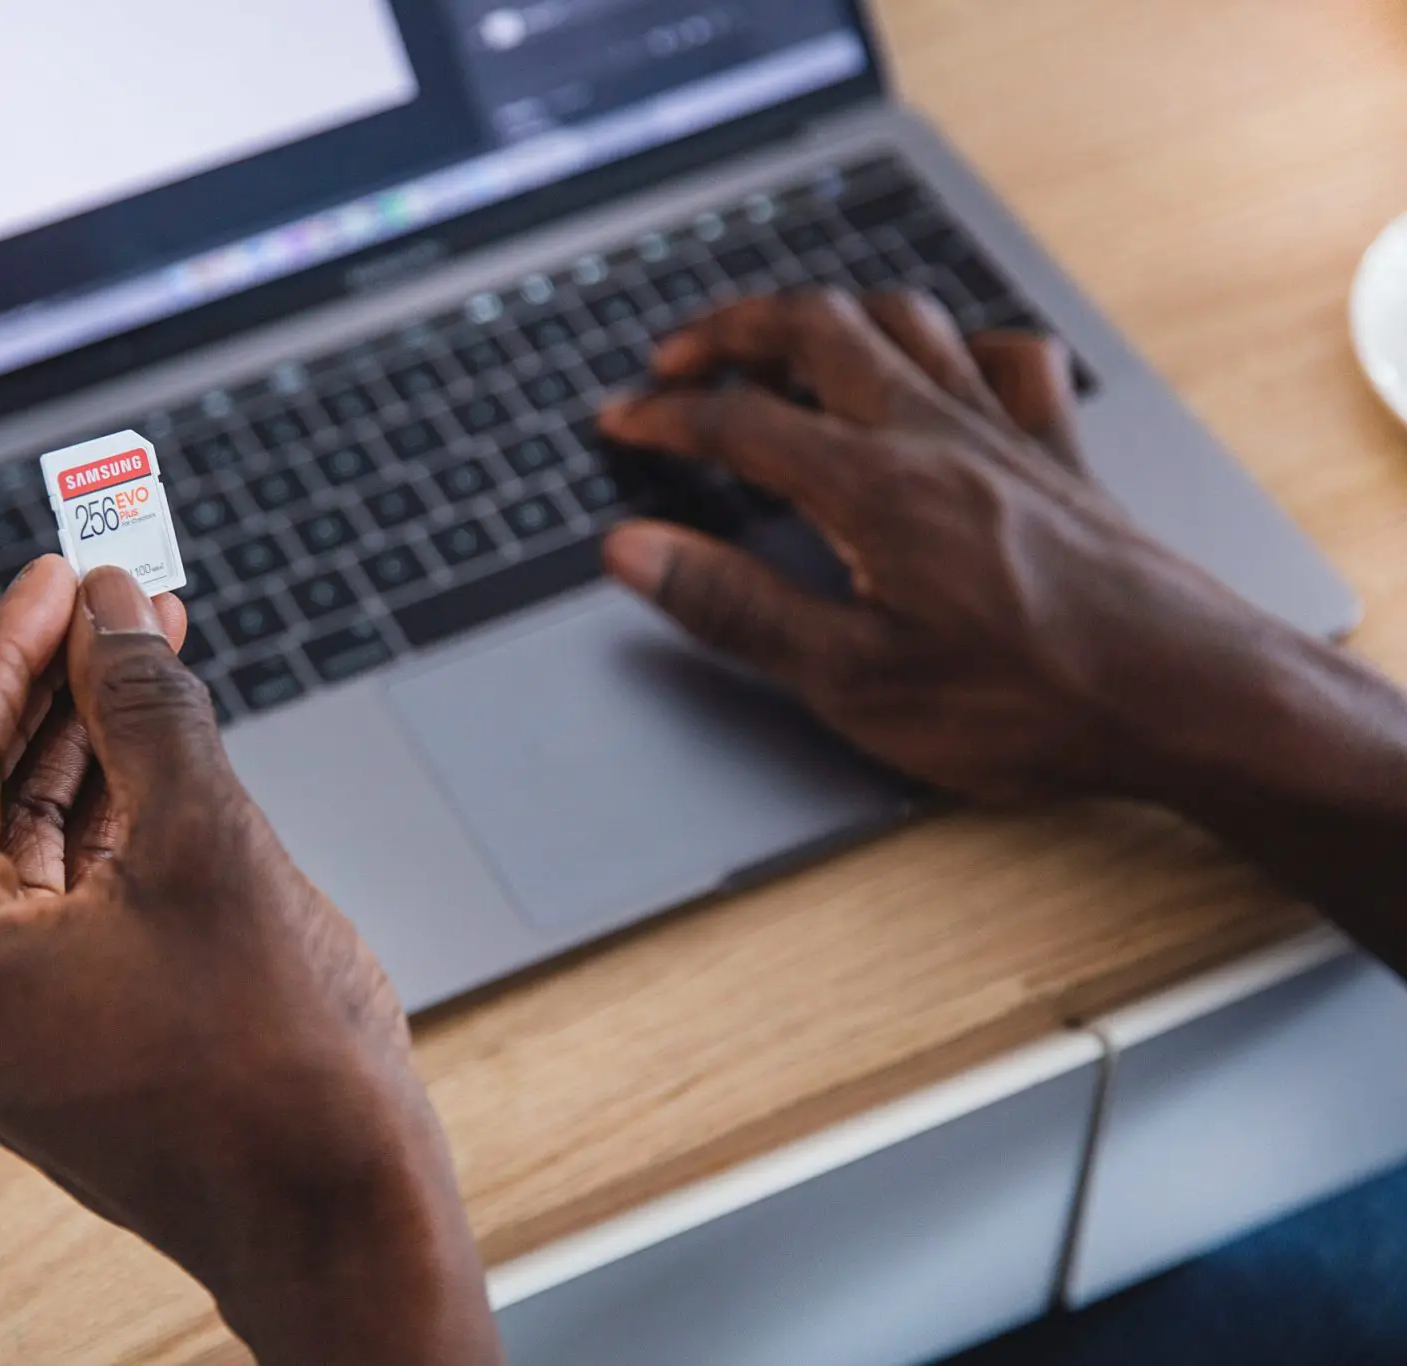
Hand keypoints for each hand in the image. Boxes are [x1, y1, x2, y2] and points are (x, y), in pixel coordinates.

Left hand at [0, 561, 499, 1365]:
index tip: (56, 572)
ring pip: (33, 838)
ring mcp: (9, 1021)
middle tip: (108, 594)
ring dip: (90, 739)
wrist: (345, 1220)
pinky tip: (155, 740)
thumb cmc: (277, 1071)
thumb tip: (113, 612)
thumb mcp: (207, 845)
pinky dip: (113, 812)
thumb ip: (145, 708)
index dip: (6, 647)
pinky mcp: (70, 1029)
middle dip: (55, 683)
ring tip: (145, 643)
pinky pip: (73, 892)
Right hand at [597, 289, 1302, 803]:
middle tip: (679, 354)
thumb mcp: (852, 681)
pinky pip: (1007, 358)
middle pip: (818, 330)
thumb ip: (734, 609)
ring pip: (905, 322)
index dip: (664, 415)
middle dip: (733, 327)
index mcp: (873, 487)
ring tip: (783, 340)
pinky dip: (957, 343)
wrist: (1187, 699)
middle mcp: (936, 436)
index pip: (739, 420)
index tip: (619, 422)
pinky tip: (942, 369)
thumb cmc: (1030, 703)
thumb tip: (636, 553)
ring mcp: (1005, 434)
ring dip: (830, 317)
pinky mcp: (1060, 454)